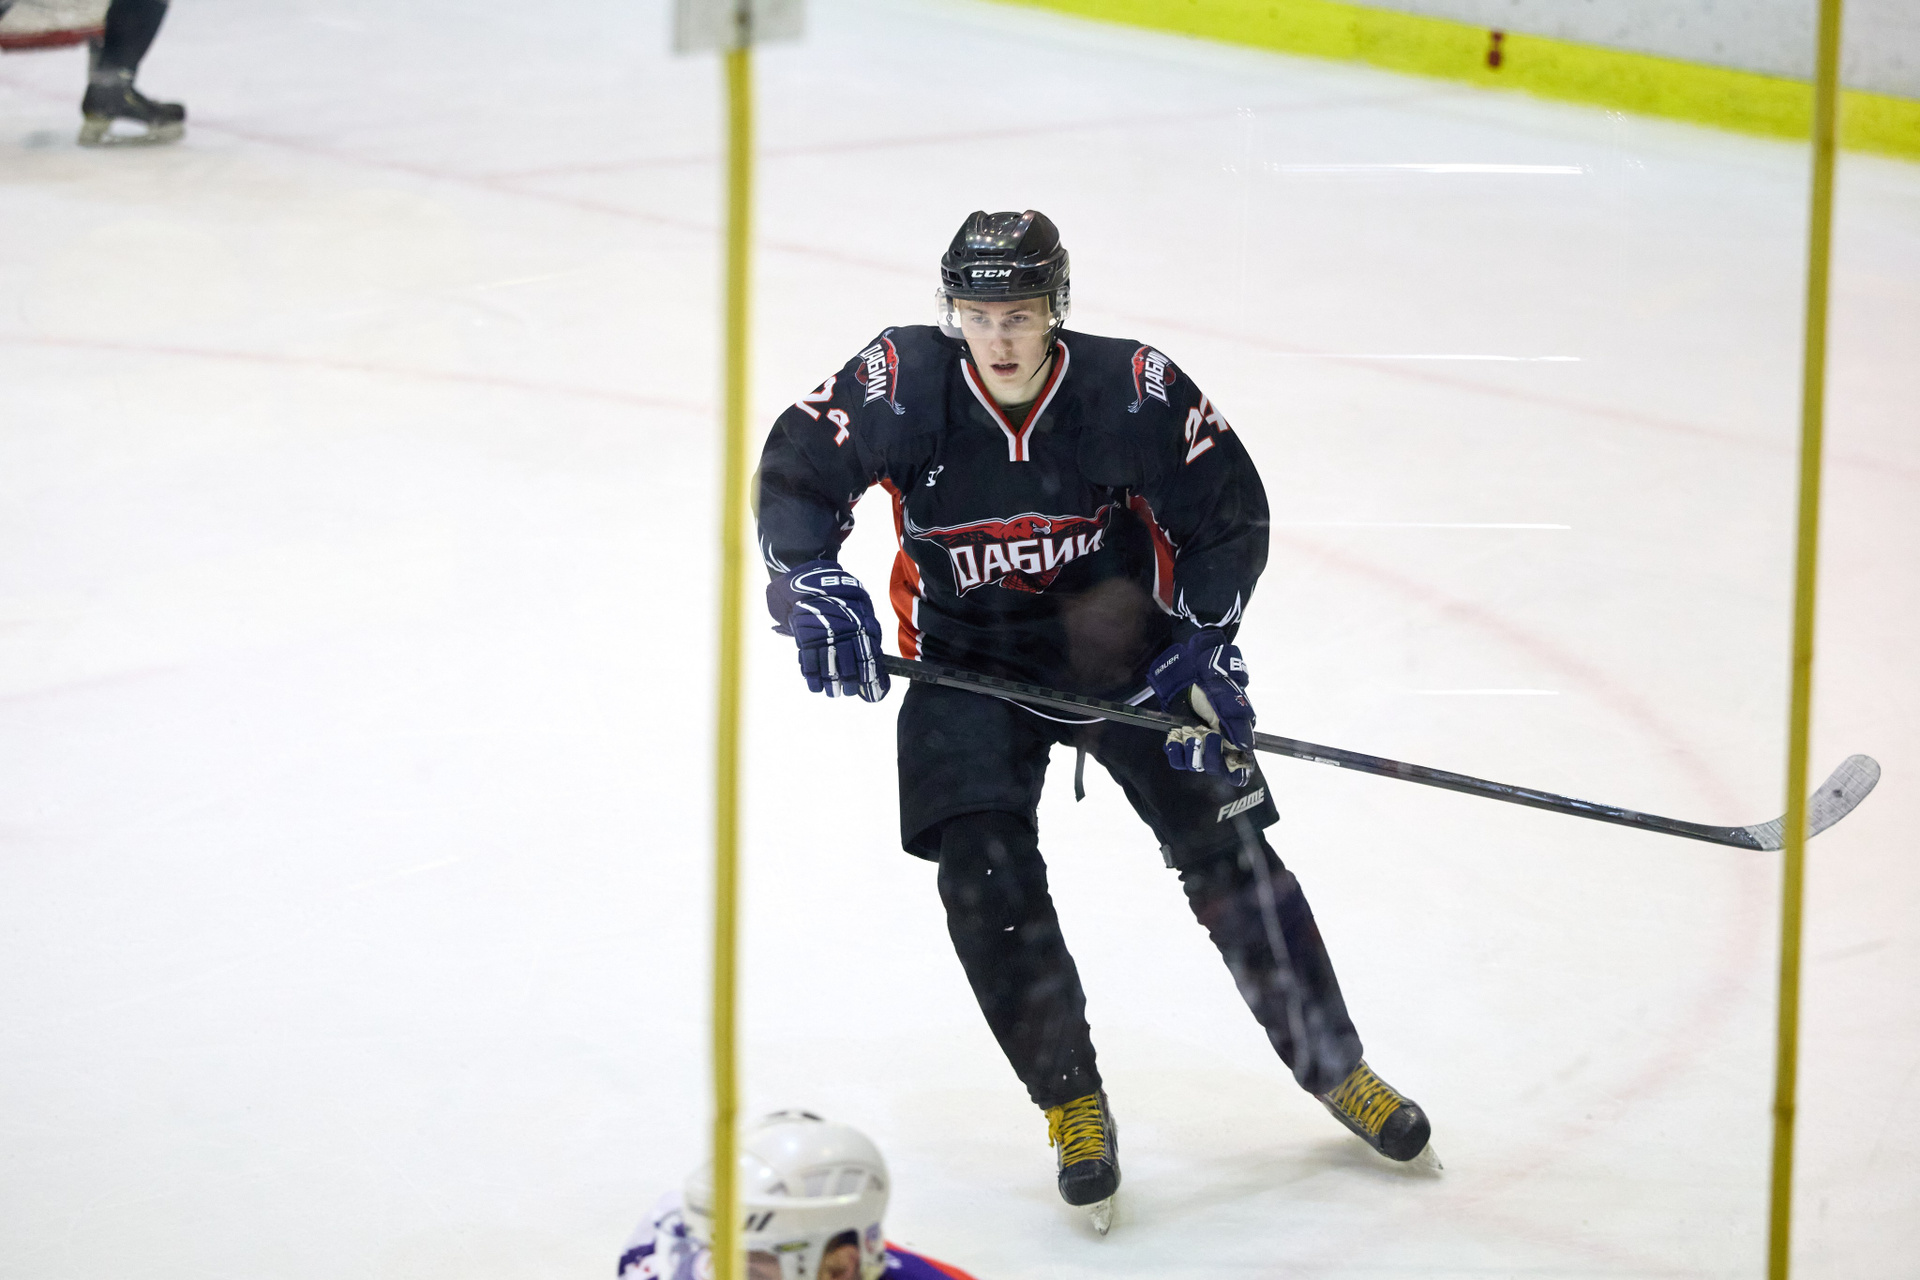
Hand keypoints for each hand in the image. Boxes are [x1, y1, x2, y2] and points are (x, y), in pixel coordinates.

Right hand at [767, 560, 889, 700]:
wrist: (810, 582)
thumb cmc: (841, 597)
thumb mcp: (862, 608)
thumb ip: (869, 631)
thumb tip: (876, 655)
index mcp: (860, 627)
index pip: (869, 660)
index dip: (872, 680)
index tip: (875, 694)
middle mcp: (843, 635)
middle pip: (849, 669)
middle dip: (850, 685)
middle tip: (849, 691)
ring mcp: (822, 638)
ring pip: (828, 670)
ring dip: (831, 686)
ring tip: (833, 693)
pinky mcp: (805, 639)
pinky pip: (809, 665)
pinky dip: (812, 679)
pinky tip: (816, 687)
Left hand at [1146, 629, 1254, 785]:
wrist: (1187, 664)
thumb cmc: (1211, 676)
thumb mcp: (1228, 695)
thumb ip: (1237, 720)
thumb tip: (1246, 746)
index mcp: (1236, 733)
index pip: (1241, 764)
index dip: (1238, 770)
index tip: (1231, 764)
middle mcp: (1218, 741)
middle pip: (1218, 767)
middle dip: (1213, 757)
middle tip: (1209, 737)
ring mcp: (1198, 740)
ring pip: (1197, 764)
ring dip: (1193, 754)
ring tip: (1189, 736)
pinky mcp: (1180, 737)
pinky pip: (1177, 758)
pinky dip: (1175, 753)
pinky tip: (1175, 740)